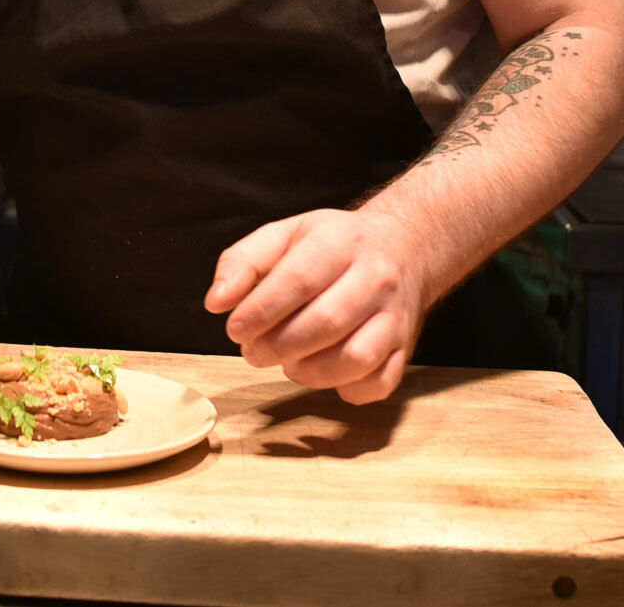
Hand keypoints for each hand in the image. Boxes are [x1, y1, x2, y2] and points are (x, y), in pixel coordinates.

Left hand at [203, 208, 427, 404]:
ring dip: (311, 372)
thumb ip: (244, 262)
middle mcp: (375, 278)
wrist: (405, 246)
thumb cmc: (334, 244)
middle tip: (253, 351)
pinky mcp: (406, 347)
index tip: (235, 328)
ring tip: (287, 364)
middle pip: (326, 322)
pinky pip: (381, 382)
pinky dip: (349, 389)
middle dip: (279, 345)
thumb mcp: (287, 234)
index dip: (261, 310)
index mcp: (341, 242)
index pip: (298, 279)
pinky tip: (325, 375)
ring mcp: (395, 316)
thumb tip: (217, 301)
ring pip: (356, 358)